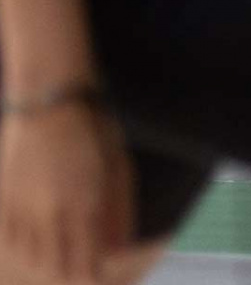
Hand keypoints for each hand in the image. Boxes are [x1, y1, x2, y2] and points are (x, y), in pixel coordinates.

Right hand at [0, 102, 133, 283]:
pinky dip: (24, 248)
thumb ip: (118, 209)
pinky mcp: (6, 200)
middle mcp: (51, 212)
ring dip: (46, 262)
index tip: (96, 277)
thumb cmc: (91, 130)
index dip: (91, 275)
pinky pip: (12, 239)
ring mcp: (24, 208)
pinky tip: (34, 245)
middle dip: (69, 274)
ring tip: (59, 259)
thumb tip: (119, 246)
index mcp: (83, 203)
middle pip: (56, 265)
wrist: (48, 104)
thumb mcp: (115, 166)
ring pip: (31, 257)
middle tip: (79, 272)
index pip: (85, 260)